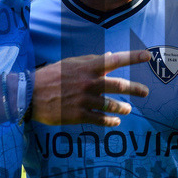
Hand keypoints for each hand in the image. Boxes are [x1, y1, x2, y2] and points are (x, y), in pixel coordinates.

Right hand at [32, 49, 150, 126]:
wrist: (30, 95)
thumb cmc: (51, 76)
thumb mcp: (70, 63)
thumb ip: (91, 61)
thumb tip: (111, 56)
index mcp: (87, 68)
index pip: (115, 60)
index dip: (132, 57)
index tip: (148, 57)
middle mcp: (88, 83)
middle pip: (119, 86)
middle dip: (135, 89)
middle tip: (145, 92)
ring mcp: (84, 100)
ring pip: (112, 105)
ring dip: (123, 108)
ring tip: (128, 109)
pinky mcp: (78, 115)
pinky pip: (100, 119)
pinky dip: (111, 121)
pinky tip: (116, 121)